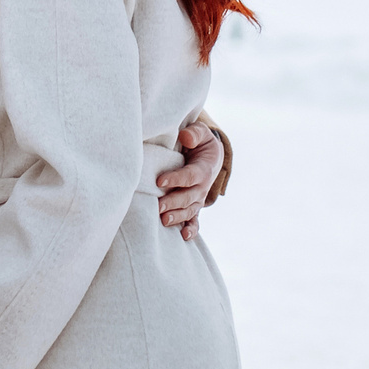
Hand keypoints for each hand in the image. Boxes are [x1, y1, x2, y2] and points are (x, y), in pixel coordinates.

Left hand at [156, 121, 221, 240]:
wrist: (210, 156)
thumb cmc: (200, 143)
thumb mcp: (200, 132)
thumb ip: (194, 133)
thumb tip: (185, 138)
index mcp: (203, 169)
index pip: (190, 176)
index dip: (176, 179)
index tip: (159, 181)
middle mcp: (202, 187)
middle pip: (189, 197)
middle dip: (174, 202)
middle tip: (158, 206)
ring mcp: (198, 198)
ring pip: (189, 210)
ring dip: (178, 217)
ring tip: (164, 220)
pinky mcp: (194, 205)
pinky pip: (194, 220)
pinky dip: (191, 229)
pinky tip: (184, 236)